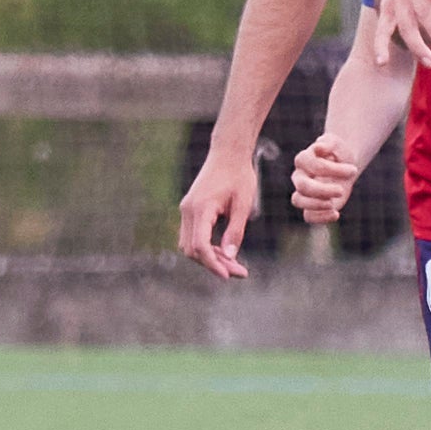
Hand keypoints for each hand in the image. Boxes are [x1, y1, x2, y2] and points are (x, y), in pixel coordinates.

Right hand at [175, 152, 256, 281]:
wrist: (228, 153)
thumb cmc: (239, 176)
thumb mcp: (244, 204)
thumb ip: (236, 230)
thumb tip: (230, 256)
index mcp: (201, 208)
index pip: (200, 245)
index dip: (212, 263)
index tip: (228, 275)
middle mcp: (188, 210)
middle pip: (192, 249)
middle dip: (214, 264)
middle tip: (240, 272)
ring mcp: (186, 210)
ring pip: (190, 245)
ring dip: (209, 257)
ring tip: (235, 264)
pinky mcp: (190, 210)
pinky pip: (193, 236)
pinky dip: (206, 247)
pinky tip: (225, 251)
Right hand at [290, 134, 365, 224]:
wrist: (343, 165)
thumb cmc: (338, 153)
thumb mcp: (336, 143)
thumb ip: (328, 143)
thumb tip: (319, 146)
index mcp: (304, 159)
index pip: (312, 165)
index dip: (332, 169)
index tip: (354, 171)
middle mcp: (299, 176)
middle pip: (303, 186)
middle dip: (323, 190)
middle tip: (341, 190)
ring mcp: (303, 192)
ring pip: (298, 201)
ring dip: (317, 204)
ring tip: (333, 205)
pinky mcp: (312, 206)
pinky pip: (308, 216)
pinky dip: (320, 218)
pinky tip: (336, 214)